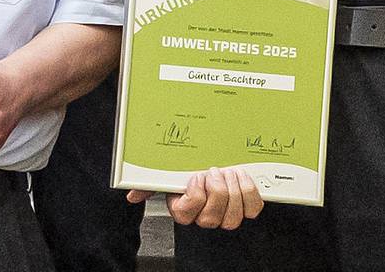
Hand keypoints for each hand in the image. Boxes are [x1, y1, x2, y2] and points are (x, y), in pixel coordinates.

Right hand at [135, 166, 264, 228]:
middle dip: (217, 192)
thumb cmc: (188, 173)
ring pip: (233, 218)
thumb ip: (148, 185)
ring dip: (233, 192)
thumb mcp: (167, 177)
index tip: (196, 176)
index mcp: (184, 211)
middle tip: (215, 171)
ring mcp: (227, 215)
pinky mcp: (245, 208)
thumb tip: (132, 194)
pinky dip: (249, 192)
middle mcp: (205, 217)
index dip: (195, 196)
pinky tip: (242, 177)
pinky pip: (252, 209)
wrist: (213, 167)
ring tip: (229, 172)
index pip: (188, 213)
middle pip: (212, 218)